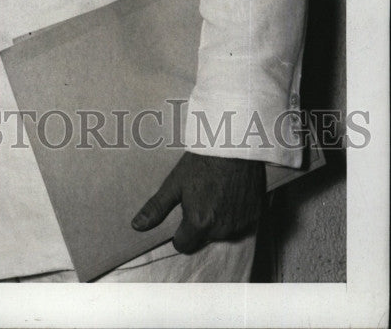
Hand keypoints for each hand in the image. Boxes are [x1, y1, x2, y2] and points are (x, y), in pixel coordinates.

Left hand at [132, 151, 264, 252]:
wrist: (234, 146)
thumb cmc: (201, 162)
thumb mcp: (174, 183)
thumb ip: (157, 208)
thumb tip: (137, 226)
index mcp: (199, 223)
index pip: (183, 245)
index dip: (179, 232)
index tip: (182, 215)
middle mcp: (221, 230)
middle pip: (203, 239)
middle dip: (198, 225)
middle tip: (199, 199)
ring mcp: (240, 225)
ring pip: (222, 233)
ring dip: (217, 221)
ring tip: (215, 195)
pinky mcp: (254, 217)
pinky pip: (239, 225)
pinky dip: (233, 215)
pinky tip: (229, 195)